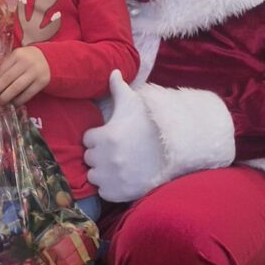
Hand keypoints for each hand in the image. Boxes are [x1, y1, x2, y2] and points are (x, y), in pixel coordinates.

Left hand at [0, 45, 49, 105]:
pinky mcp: (42, 82)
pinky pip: (27, 94)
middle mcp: (26, 62)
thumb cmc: (26, 60)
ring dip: (6, 97)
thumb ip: (5, 67)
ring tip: (0, 102)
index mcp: (17, 54)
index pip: (1, 69)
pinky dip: (19, 100)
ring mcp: (35, 72)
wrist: (49, 59)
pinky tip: (13, 103)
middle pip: (7, 79)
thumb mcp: (16, 58)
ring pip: (16, 88)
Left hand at [83, 70, 167, 202]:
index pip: (88, 139)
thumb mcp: (134, 104)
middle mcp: (104, 158)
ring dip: (102, 172)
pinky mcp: (119, 193)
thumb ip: (119, 88)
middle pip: (90, 158)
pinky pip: (104, 192)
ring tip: (119, 165)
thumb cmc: (152, 125)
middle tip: (117, 151)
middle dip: (99, 154)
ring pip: (94, 176)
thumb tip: (112, 71)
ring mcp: (112, 177)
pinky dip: (111, 187)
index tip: (112, 136)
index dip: (99, 137)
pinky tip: (123, 178)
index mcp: (104, 136)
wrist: (176, 152)